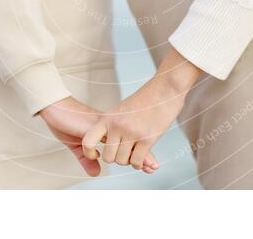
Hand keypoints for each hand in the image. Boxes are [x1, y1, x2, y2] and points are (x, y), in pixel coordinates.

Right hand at [39, 96, 157, 175]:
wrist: (57, 105)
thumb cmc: (68, 122)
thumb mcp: (79, 145)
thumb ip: (88, 159)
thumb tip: (97, 173)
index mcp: (110, 129)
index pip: (130, 142)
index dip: (140, 155)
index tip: (152, 167)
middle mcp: (111, 125)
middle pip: (132, 143)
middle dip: (141, 157)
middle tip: (152, 168)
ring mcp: (104, 124)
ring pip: (126, 140)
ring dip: (131, 156)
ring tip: (140, 164)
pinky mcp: (95, 124)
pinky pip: (109, 139)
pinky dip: (116, 151)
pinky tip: (106, 156)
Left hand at [82, 48, 200, 170]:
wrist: (164, 89)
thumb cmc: (145, 100)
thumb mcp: (121, 109)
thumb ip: (112, 124)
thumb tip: (105, 141)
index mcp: (108, 118)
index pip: (88, 141)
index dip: (89, 152)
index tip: (96, 154)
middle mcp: (117, 125)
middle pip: (108, 157)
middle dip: (116, 158)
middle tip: (124, 152)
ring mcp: (132, 132)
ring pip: (122, 161)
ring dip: (129, 161)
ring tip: (134, 152)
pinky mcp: (147, 138)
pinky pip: (136, 161)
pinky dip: (139, 164)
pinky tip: (142, 158)